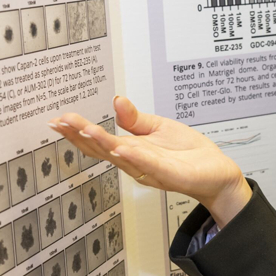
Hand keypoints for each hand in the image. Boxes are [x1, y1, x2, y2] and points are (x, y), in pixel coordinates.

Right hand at [48, 96, 251, 226]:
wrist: (216, 171)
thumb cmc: (188, 152)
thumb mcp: (158, 127)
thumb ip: (135, 118)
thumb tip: (116, 100)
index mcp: (132, 150)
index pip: (100, 140)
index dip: (78, 131)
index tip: (59, 119)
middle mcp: (136, 162)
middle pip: (103, 150)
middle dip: (81, 136)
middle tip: (61, 122)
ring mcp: (151, 170)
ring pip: (122, 157)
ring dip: (103, 144)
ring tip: (84, 130)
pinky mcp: (171, 174)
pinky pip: (150, 165)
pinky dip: (135, 157)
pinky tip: (121, 147)